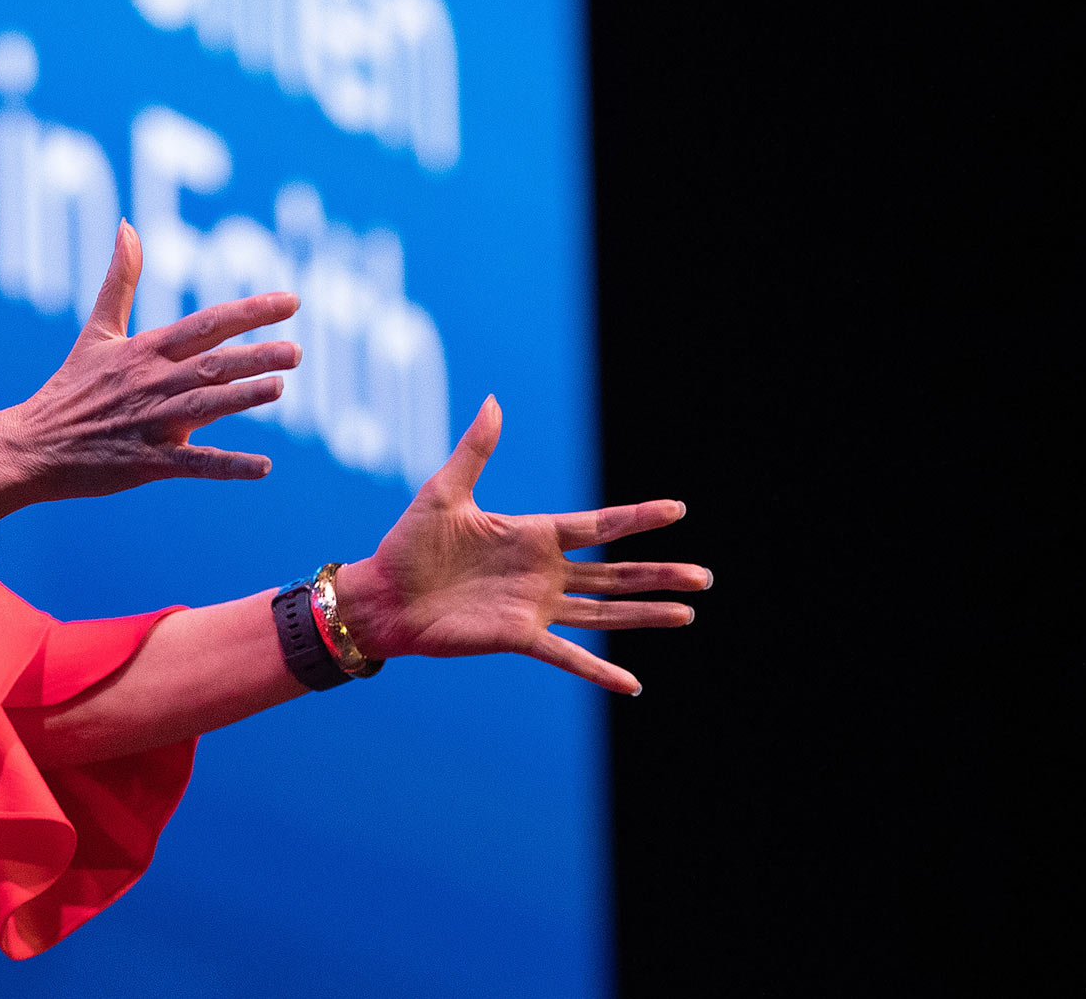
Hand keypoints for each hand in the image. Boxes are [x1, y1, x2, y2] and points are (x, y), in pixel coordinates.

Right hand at [7, 222, 299, 500]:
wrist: (30, 446)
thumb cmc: (69, 387)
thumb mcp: (97, 330)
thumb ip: (119, 279)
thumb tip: (127, 224)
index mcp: (144, 350)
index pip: (206, 324)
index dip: (249, 311)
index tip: (291, 301)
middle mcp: (151, 383)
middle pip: (211, 364)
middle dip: (255, 355)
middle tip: (297, 351)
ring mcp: (150, 423)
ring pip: (204, 407)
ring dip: (242, 397)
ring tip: (279, 387)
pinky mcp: (146, 462)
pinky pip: (193, 464)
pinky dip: (227, 466)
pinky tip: (263, 466)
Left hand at [336, 397, 707, 694]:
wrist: (381, 595)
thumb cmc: (407, 543)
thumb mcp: (444, 491)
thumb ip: (476, 450)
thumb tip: (494, 401)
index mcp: (532, 534)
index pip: (599, 525)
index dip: (638, 517)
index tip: (678, 509)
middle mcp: (542, 572)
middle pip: (615, 572)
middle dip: (659, 572)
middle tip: (704, 576)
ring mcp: (534, 607)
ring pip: (604, 613)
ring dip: (645, 614)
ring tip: (688, 614)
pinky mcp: (517, 637)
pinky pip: (567, 655)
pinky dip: (599, 670)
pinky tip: (632, 683)